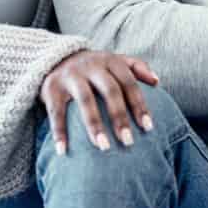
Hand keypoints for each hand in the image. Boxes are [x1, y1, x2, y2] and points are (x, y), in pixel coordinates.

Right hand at [40, 51, 158, 153]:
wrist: (54, 57)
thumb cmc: (94, 67)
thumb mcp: (113, 60)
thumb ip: (136, 66)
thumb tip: (156, 81)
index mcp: (109, 61)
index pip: (128, 82)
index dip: (139, 104)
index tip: (148, 128)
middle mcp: (91, 66)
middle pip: (109, 90)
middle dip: (120, 116)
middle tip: (128, 142)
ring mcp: (71, 75)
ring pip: (85, 100)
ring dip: (95, 124)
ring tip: (103, 147)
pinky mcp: (51, 87)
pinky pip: (56, 111)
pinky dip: (59, 131)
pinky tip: (63, 150)